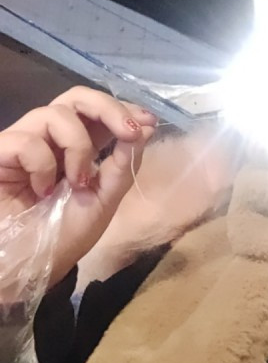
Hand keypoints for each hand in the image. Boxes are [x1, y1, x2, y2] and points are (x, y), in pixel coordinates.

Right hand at [0, 86, 156, 288]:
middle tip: (128, 130)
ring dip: (79, 147)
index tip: (148, 120)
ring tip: (77, 182)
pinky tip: (40, 190)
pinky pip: (27, 140)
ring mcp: (23, 143)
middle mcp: (51, 139)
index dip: (123, 109)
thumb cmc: (62, 237)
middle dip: (108, 108)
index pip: (99, 113)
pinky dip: (43, 165)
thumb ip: (123, 165)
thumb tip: (145, 128)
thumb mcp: (104, 201)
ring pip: (56, 113)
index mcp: (79, 149)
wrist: (26, 265)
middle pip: (76, 97)